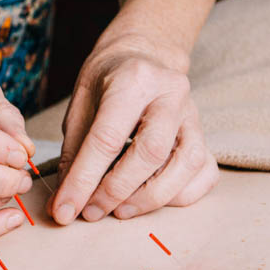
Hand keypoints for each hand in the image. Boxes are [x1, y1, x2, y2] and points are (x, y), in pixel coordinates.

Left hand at [48, 42, 218, 224]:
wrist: (143, 57)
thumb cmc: (107, 82)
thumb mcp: (81, 105)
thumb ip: (75, 151)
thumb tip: (67, 200)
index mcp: (133, 80)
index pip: (107, 138)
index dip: (83, 180)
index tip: (65, 209)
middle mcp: (170, 93)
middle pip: (150, 153)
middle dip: (116, 191)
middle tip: (91, 212)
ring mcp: (193, 114)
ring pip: (185, 165)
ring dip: (149, 199)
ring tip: (118, 211)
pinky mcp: (204, 133)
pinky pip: (205, 172)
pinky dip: (180, 195)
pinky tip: (151, 200)